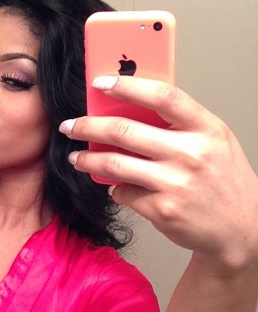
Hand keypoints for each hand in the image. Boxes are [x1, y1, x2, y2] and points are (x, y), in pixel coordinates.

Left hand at [60, 75, 257, 271]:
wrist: (242, 228)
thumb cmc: (223, 181)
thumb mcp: (213, 142)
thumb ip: (179, 126)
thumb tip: (128, 113)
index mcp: (206, 129)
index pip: (162, 96)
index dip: (128, 86)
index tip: (101, 83)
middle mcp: (191, 153)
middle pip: (125, 131)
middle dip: (88, 127)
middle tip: (70, 126)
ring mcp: (176, 183)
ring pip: (114, 164)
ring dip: (88, 160)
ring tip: (76, 158)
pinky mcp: (162, 209)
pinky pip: (123, 193)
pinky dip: (114, 189)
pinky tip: (116, 187)